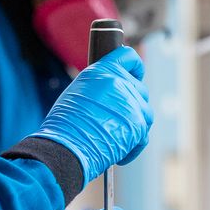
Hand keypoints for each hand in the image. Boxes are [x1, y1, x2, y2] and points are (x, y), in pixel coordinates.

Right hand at [31, 46, 151, 183]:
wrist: (66, 146)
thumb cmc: (64, 125)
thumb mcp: (78, 93)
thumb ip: (100, 88)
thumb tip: (113, 95)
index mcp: (102, 71)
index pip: (128, 57)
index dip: (136, 67)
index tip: (136, 75)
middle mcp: (120, 83)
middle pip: (140, 89)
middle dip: (132, 103)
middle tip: (116, 119)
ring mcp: (131, 104)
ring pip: (145, 112)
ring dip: (134, 124)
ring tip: (115, 136)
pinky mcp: (138, 126)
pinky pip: (143, 136)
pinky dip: (134, 145)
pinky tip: (118, 152)